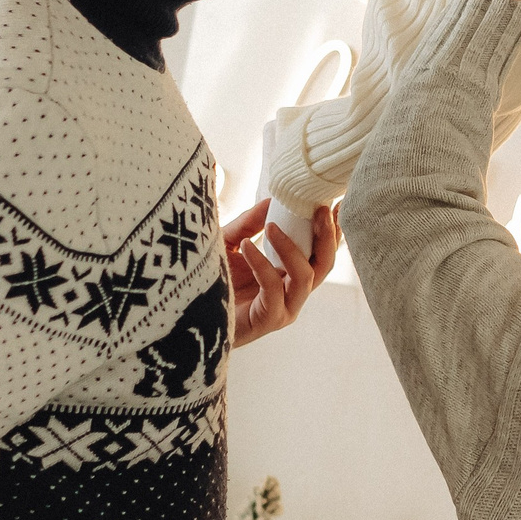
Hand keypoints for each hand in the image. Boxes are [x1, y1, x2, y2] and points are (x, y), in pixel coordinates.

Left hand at [225, 197, 339, 347]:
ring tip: (273, 226)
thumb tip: (271, 199)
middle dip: (327, 236)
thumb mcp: (231, 243)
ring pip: (306, 276)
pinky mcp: (268, 319)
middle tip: (320, 210)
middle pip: (325, 265)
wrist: (186, 315)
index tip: (334, 204)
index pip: (320, 252)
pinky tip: (246, 247)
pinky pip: (274, 288)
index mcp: (289, 275)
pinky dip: (261, 264)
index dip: (332, 230)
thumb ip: (250, 224)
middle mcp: (293, 292)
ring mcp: (284, 308)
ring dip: (292, 248)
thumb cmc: (211, 281)